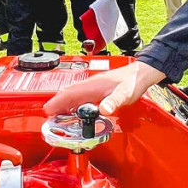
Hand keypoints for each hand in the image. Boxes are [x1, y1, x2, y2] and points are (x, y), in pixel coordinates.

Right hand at [43, 62, 165, 115]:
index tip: (47, 110)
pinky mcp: (97, 88)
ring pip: (72, 93)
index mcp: (93, 85)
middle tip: (47, 114)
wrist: (140, 73)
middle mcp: (90, 84)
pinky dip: (72, 101)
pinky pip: (79, 95)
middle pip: (68, 93)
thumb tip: (103, 110)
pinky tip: (73, 108)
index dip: (57, 102)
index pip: (70, 93)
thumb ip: (113, 102)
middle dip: (56, 103)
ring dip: (62, 102)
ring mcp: (93, 86)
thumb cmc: (132, 82)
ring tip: (55, 112)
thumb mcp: (124, 94)